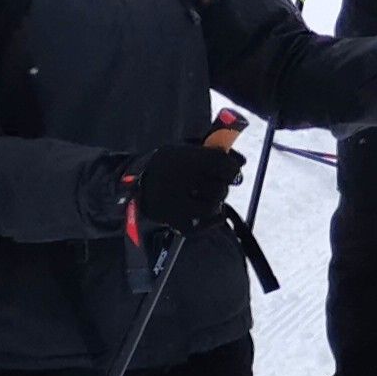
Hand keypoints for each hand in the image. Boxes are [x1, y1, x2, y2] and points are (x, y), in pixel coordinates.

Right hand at [128, 139, 244, 232]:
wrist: (135, 183)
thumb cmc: (168, 164)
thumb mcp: (185, 149)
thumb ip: (213, 150)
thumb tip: (241, 161)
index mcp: (179, 158)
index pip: (219, 162)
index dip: (231, 167)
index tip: (232, 170)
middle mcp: (175, 180)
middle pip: (218, 188)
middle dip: (222, 186)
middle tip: (217, 184)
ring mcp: (172, 204)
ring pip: (211, 207)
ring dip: (215, 202)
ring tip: (208, 196)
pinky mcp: (171, 221)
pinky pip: (201, 225)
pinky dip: (211, 219)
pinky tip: (211, 212)